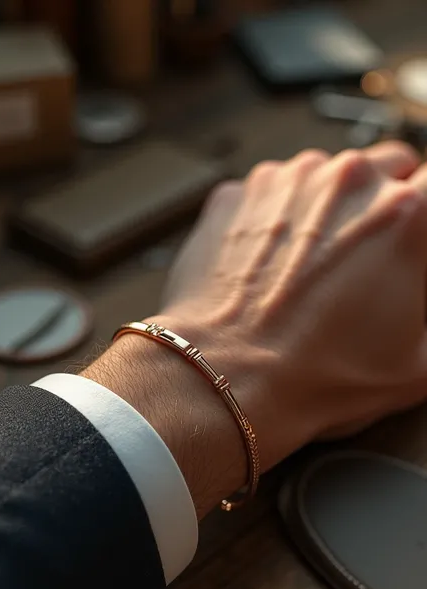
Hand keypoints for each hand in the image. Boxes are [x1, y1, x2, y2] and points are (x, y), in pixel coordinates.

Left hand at [85, 141, 426, 516]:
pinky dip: (277, 217)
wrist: (227, 376)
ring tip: (312, 266)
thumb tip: (418, 291)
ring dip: (328, 207)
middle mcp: (347, 181)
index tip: (417, 234)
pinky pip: (271, 193)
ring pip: (325, 175)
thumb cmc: (317, 376)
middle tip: (368, 252)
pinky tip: (270, 264)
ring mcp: (285, 180)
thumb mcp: (417, 365)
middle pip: (386, 167)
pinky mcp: (237, 194)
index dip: (426, 214)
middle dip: (384, 201)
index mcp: (406, 214)